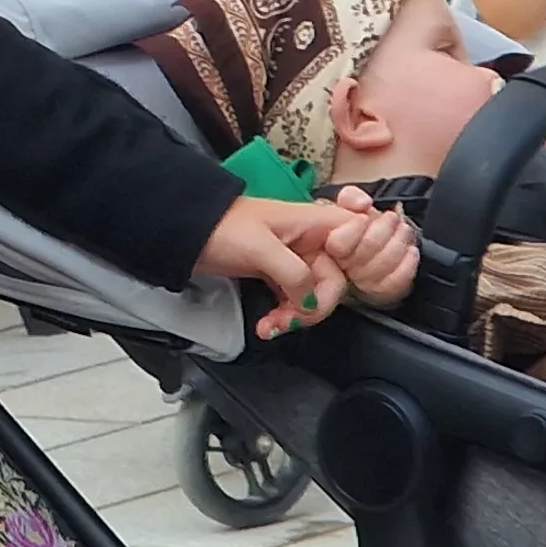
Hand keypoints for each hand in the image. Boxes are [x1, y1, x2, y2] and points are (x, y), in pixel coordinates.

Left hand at [196, 195, 365, 339]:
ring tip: (272, 325)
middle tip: (290, 318)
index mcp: (315, 221)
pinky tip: (269, 324)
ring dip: (297, 316)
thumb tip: (312, 300)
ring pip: (316, 295)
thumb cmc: (218, 225)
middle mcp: (312, 239)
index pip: (362, 240)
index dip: (361, 264)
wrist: (183, 230)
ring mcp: (296, 257)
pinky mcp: (280, 273)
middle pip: (338, 280)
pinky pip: (297, 300)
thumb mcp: (259, 247)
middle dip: (314, 305)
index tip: (331, 285)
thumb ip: (294, 274)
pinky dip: (286, 316)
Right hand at [321, 187, 419, 306]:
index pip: (338, 244)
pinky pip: (395, 282)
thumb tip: (362, 203)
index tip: (364, 217)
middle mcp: (340, 268)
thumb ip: (351, 197)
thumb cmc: (357, 227)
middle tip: (391, 218)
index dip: (354, 229)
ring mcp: (360, 283)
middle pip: (363, 255)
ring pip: (382, 267)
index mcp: (326, 245)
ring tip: (403, 230)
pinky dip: (407, 265)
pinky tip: (411, 251)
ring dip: (398, 244)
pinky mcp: (380, 293)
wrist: (372, 249)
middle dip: (382, 232)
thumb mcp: (349, 205)